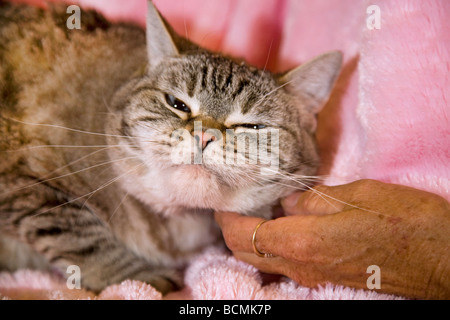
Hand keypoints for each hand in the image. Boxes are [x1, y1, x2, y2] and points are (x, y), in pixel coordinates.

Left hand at [214, 179, 449, 298]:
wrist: (442, 260)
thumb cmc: (405, 223)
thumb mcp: (357, 195)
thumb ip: (313, 200)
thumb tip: (287, 202)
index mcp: (303, 241)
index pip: (245, 234)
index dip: (228, 217)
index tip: (223, 199)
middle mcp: (302, 266)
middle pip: (246, 252)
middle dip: (233, 229)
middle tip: (234, 204)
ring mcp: (314, 277)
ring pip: (264, 261)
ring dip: (251, 239)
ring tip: (255, 211)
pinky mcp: (327, 279)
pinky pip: (285, 266)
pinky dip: (272, 248)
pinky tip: (282, 227)